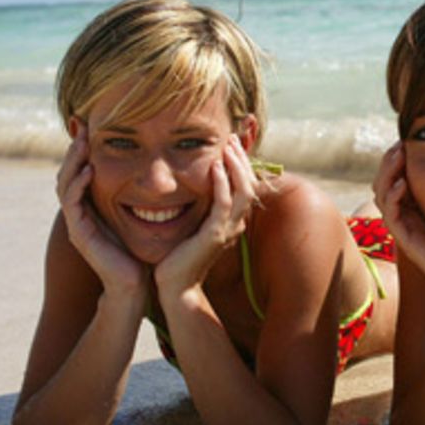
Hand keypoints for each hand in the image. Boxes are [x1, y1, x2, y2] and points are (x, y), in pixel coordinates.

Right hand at [56, 125, 146, 296]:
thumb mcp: (141, 214)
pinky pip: (72, 203)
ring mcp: (77, 222)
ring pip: (65, 184)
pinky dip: (79, 184)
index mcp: (92, 206)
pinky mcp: (79, 233)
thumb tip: (158, 168)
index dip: (85, 150)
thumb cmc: (142, 251)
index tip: (96, 127)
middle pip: (68, 172)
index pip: (81, 170)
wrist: (135, 285)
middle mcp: (80, 212)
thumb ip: (140, 193)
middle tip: (85, 127)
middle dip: (76, 149)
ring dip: (74, 161)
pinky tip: (89, 169)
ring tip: (84, 142)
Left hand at [153, 134, 255, 296]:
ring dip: (236, 165)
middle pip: (249, 184)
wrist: (175, 286)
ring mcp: (227, 229)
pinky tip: (214, 166)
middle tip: (230, 137)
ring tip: (227, 145)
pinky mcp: (215, 234)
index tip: (229, 144)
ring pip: (243, 190)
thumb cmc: (179, 258)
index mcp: (231, 221)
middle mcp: (234, 224)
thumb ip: (198, 210)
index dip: (240, 164)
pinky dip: (221, 182)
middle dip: (241, 159)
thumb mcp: (192, 227)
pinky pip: (223, 203)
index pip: (244, 186)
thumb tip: (191, 189)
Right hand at [373, 142, 424, 302]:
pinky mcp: (407, 242)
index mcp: (420, 204)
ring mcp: (405, 228)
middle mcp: (408, 214)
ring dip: (387, 173)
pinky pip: (391, 215)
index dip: (400, 154)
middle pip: (385, 180)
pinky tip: (402, 184)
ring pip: (382, 194)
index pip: (399, 172)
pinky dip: (392, 197)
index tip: (411, 135)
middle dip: (390, 159)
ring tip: (398, 154)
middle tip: (401, 142)